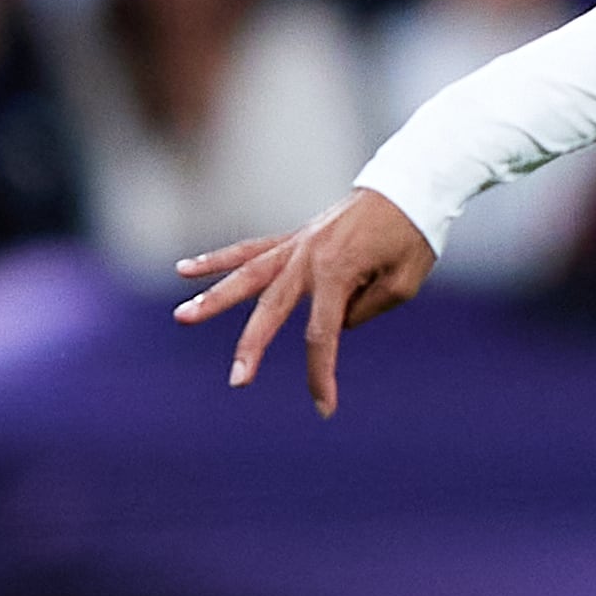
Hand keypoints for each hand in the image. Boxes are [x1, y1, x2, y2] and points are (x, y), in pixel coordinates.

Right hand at [170, 189, 438, 415]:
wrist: (409, 188)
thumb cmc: (413, 237)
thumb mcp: (404, 282)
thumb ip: (366, 308)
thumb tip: (334, 323)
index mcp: (338, 272)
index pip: (323, 334)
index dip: (321, 372)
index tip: (324, 407)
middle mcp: (309, 258)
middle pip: (271, 310)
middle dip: (252, 348)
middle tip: (236, 381)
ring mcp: (297, 245)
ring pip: (246, 276)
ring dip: (213, 298)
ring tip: (182, 317)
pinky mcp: (294, 238)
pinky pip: (249, 250)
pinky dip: (217, 260)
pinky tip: (184, 270)